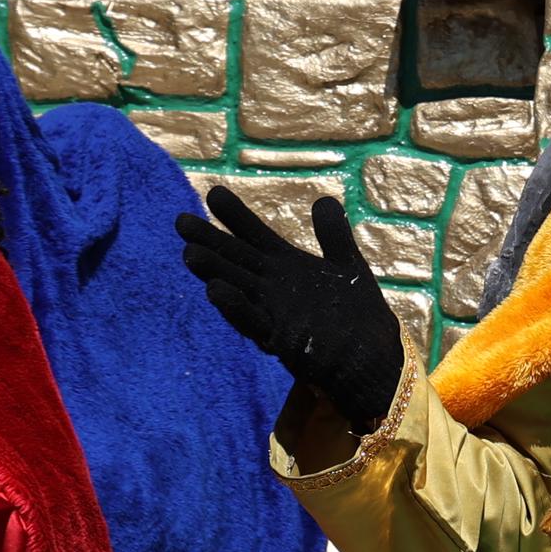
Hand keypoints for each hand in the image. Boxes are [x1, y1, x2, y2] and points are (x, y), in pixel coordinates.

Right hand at [177, 186, 405, 430]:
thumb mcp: (346, 266)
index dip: (235, 216)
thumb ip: (333, 235)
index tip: (213, 192)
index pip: (254, 236)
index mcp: (285, 267)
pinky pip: (252, 321)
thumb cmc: (355, 314)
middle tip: (181, 221)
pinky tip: (216, 292)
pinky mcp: (279, 338)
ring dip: (214, 272)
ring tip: (190, 254)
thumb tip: (323, 200)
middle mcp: (272, 287)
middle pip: (235, 259)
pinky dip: (235, 307)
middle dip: (209, 241)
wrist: (369, 359)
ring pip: (236, 288)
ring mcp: (272, 312)